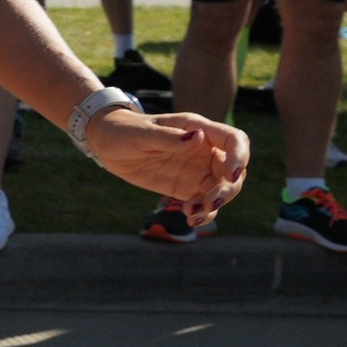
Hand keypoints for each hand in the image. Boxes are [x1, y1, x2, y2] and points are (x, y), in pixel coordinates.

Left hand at [84, 108, 247, 224]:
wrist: (106, 144)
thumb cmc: (123, 130)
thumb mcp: (142, 133)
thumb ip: (169, 138)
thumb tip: (198, 137)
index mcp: (197, 129)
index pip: (234, 140)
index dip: (239, 157)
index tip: (231, 176)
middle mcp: (204, 150)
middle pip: (233, 170)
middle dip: (228, 189)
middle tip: (209, 203)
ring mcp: (197, 170)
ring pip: (223, 189)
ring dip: (216, 205)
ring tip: (192, 214)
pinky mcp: (187, 187)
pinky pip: (205, 203)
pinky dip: (203, 213)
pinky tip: (189, 218)